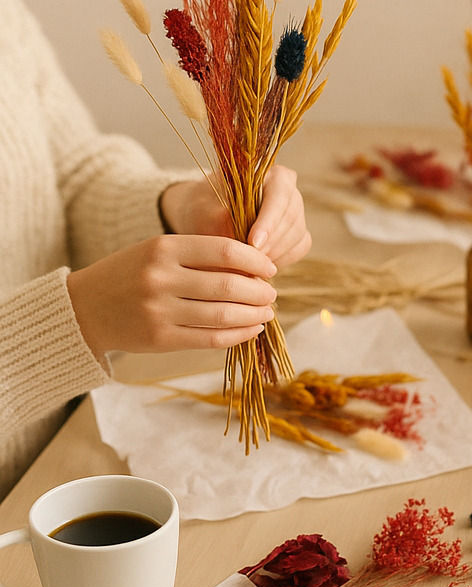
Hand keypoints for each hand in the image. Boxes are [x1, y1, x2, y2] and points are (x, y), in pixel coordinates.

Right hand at [67, 234, 278, 356]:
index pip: (225, 251)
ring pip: (224, 315)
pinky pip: (212, 339)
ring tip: (266, 312)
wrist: (85, 308)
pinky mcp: (161, 339)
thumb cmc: (131, 275)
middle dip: (260, 291)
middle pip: (229, 286)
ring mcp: (160, 311)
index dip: (255, 260)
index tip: (270, 268)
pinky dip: (239, 335)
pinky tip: (252, 329)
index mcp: (163, 248)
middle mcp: (161, 278)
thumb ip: (199, 257)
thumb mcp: (158, 253)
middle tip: (271, 293)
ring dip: (254, 315)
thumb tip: (255, 269)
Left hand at [159, 164, 310, 268]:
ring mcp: (297, 212)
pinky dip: (281, 259)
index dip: (269, 219)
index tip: (253, 242)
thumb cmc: (204, 209)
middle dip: (271, 242)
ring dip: (275, 253)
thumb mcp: (204, 212)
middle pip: (291, 216)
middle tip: (248, 261)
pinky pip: (298, 248)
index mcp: (267, 172)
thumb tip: (241, 237)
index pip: (280, 192)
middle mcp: (288, 190)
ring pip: (297, 234)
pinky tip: (261, 264)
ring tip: (250, 264)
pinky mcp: (299, 233)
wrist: (206, 219)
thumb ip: (222, 220)